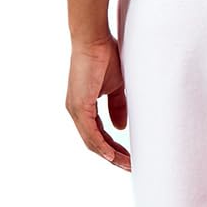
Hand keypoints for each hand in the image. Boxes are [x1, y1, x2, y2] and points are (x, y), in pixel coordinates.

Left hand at [66, 34, 130, 170]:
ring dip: (111, 155)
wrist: (95, 40)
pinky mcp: (78, 106)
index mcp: (83, 107)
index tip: (130, 157)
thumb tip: (120, 127)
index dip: (114, 147)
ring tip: (127, 165)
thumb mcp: (116, 87)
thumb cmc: (105, 57)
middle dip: (114, 157)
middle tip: (131, 167)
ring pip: (92, 142)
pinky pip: (91, 133)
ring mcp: (75, 110)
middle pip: (95, 143)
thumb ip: (118, 106)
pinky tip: (113, 156)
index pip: (99, 134)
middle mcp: (76, 111)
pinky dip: (103, 146)